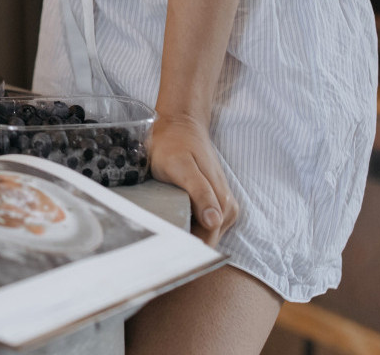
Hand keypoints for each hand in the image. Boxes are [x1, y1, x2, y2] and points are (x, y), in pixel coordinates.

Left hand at [148, 114, 237, 245]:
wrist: (181, 124)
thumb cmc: (175, 144)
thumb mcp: (181, 166)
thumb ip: (199, 192)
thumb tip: (215, 221)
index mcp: (222, 204)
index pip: (207, 242)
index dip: (186, 250)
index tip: (161, 255)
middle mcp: (227, 210)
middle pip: (205, 242)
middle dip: (183, 246)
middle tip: (152, 246)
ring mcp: (221, 208)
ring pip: (203, 235)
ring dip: (183, 237)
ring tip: (157, 236)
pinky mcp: (212, 204)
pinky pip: (200, 225)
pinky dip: (185, 227)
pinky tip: (168, 224)